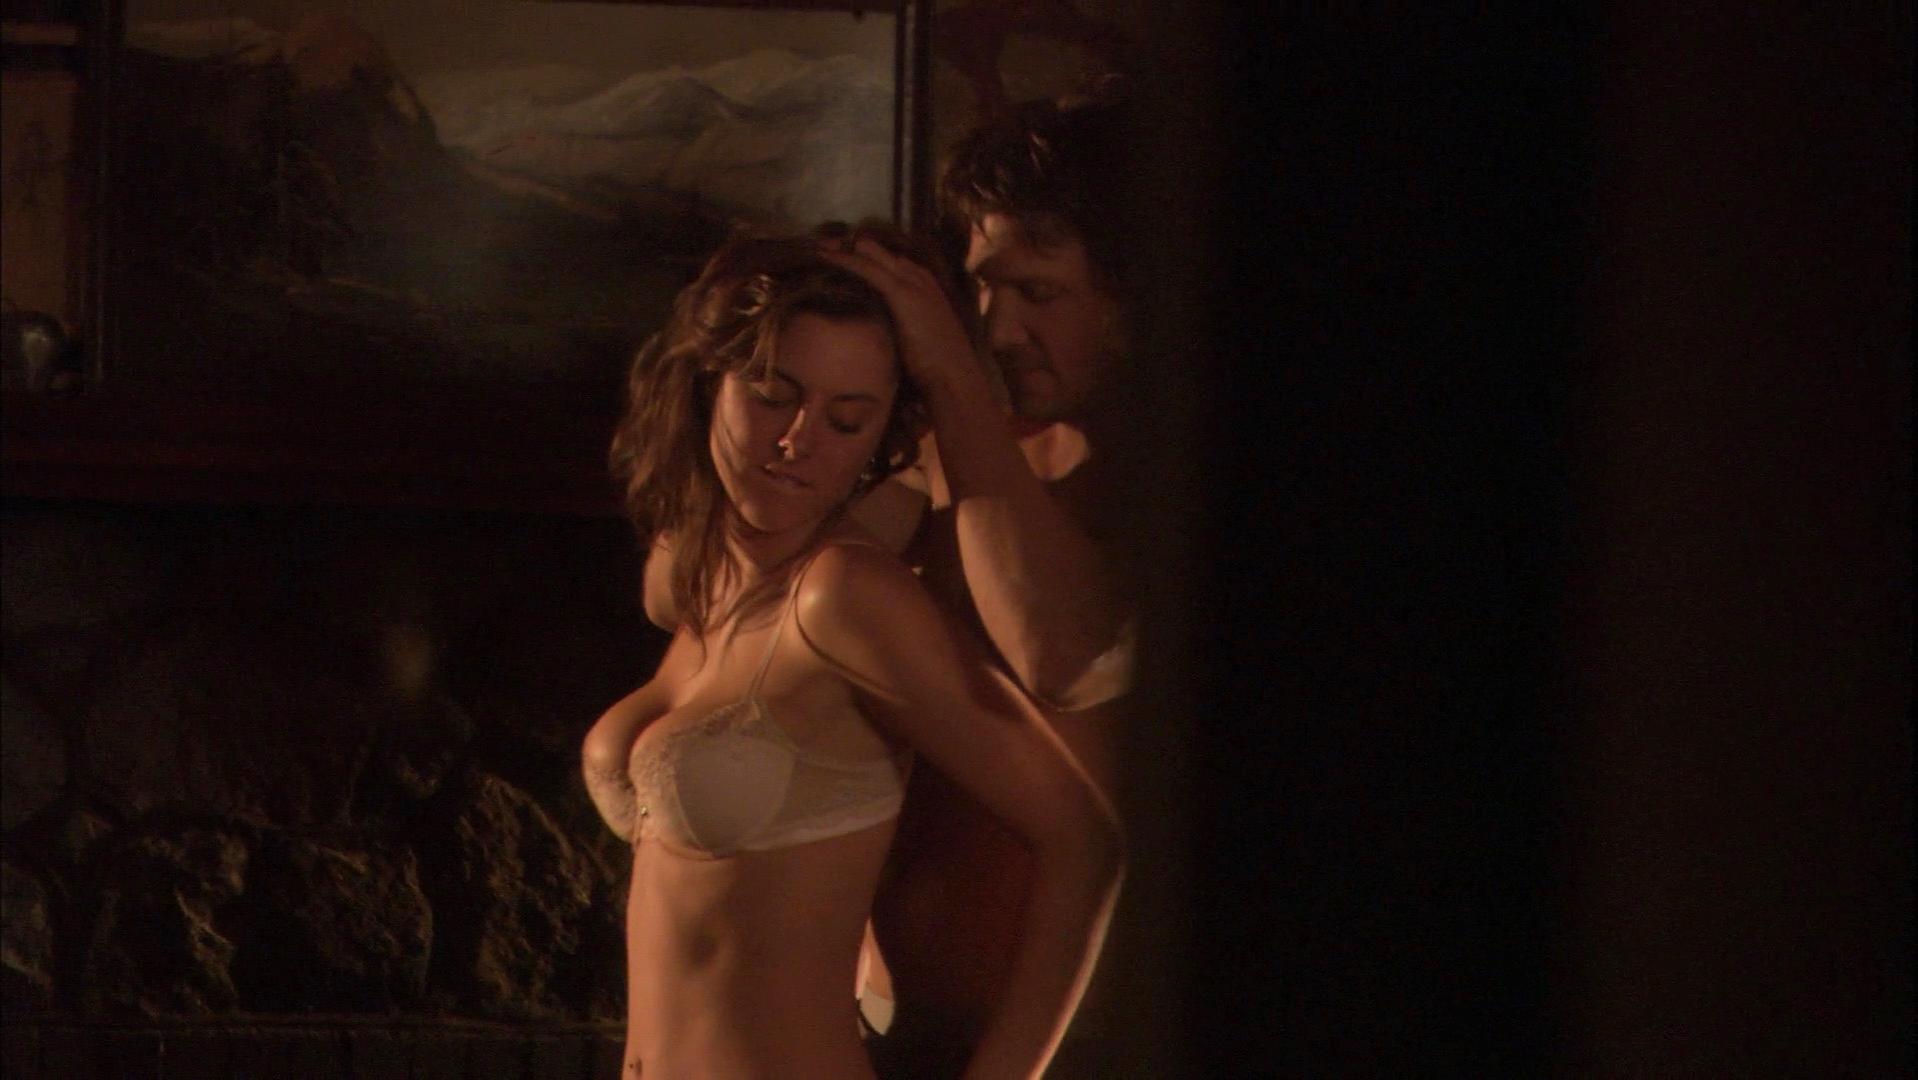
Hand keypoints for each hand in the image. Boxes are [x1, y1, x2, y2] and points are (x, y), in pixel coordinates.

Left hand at [819, 237, 992, 396]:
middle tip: (824, 245)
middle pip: (881, 254)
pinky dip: (845, 260)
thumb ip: (904, 326)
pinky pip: (867, 269)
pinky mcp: (901, 293)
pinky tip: (826, 256)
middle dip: (853, 248)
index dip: (868, 258)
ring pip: (872, 256)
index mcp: (927, 287)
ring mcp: (912, 283)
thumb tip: (886, 329)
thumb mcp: (920, 338)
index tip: (844, 255)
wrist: (956, 376)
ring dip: (844, 249)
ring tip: (819, 245)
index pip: (893, 263)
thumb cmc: (939, 367)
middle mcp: (920, 278)